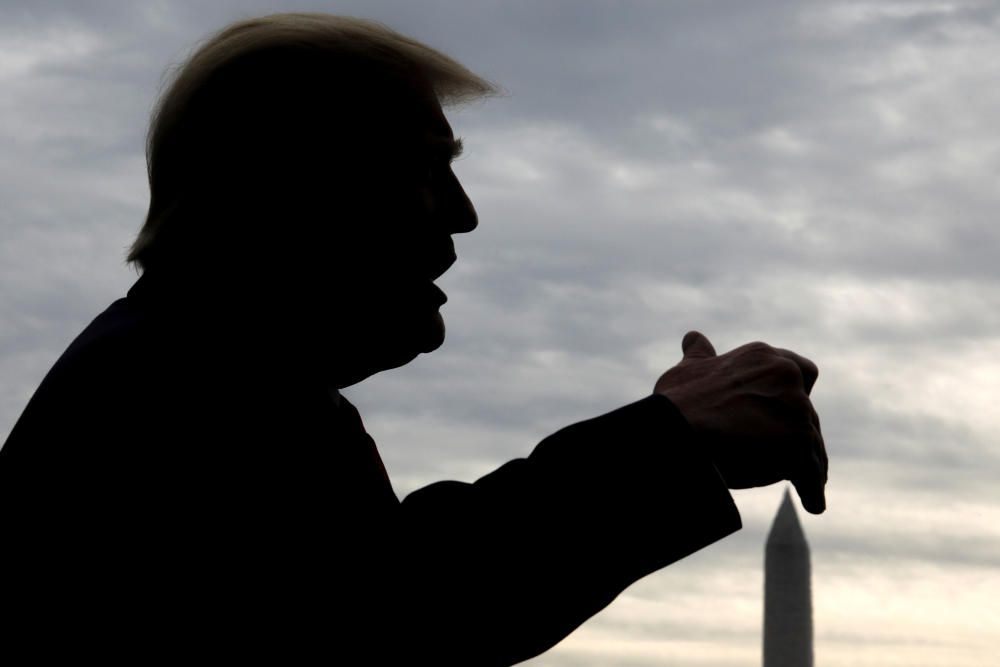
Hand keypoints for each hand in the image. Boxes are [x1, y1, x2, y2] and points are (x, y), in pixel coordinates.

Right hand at [653, 331, 827, 513]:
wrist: (677, 435)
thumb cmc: (675, 405)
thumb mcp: (687, 371)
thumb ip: (699, 356)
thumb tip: (693, 337)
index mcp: (762, 357)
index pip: (798, 372)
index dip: (791, 396)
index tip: (779, 414)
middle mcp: (786, 377)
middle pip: (807, 413)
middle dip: (798, 434)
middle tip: (781, 453)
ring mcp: (795, 411)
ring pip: (813, 444)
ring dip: (810, 464)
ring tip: (805, 486)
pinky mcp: (798, 445)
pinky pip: (812, 474)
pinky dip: (813, 490)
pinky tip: (812, 504)